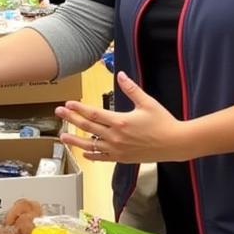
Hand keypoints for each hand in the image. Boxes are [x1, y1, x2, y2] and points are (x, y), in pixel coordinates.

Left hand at [56, 72, 188, 163]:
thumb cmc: (163, 122)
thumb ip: (132, 89)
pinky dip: (91, 155)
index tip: (67, 104)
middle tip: (58, 113)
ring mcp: (118, 149)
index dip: (78, 109)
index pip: (93, 113)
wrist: (175, 143)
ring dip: (75, 141)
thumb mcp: (147, 102)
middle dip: (71, 119)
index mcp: (120, 121)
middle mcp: (116, 137)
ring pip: (91, 145)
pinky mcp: (122, 158)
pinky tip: (83, 152)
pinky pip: (102, 158)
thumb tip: (121, 75)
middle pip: (88, 127)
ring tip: (62, 137)